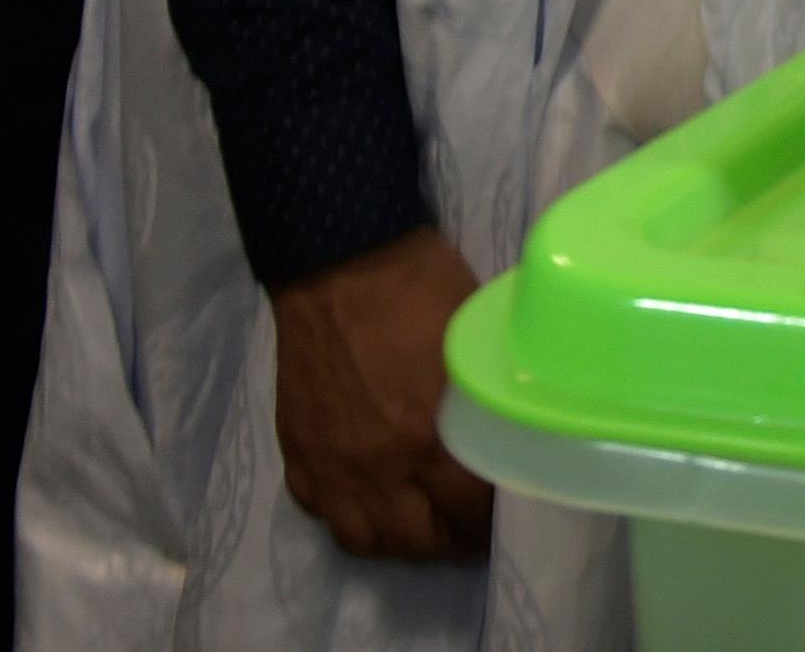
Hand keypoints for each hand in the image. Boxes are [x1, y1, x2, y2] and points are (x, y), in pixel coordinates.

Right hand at [268, 226, 492, 562]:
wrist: (341, 262)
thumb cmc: (422, 290)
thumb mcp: (473, 349)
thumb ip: (482, 406)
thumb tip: (504, 440)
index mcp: (430, 438)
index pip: (469, 513)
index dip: (492, 521)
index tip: (507, 515)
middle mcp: (378, 466)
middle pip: (416, 540)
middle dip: (450, 542)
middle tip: (469, 529)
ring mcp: (331, 464)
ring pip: (364, 538)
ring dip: (397, 540)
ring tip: (421, 525)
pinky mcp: (297, 451)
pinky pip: (320, 510)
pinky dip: (347, 515)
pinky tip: (369, 501)